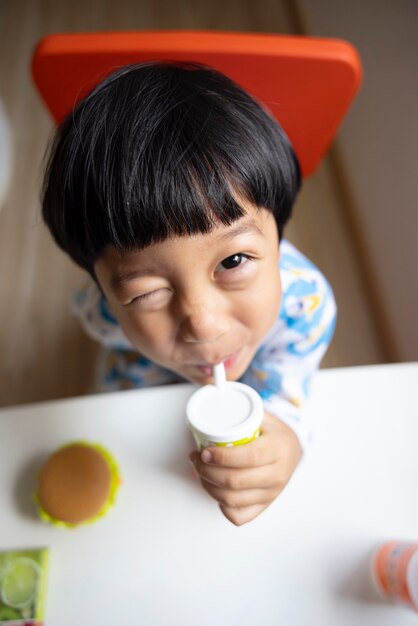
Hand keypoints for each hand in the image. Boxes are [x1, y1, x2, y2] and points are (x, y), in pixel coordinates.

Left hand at [189, 411, 301, 525]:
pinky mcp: (264, 507)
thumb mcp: (264, 416)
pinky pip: (238, 516)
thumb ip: (242, 411)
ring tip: (200, 471)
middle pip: (236, 482)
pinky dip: (221, 505)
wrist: (292, 451)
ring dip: (208, 486)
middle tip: (196, 459)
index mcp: (278, 449)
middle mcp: (277, 475)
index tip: (205, 451)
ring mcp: (271, 494)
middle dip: (207, 472)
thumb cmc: (273, 433)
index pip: (250, 457)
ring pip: (232, 500)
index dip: (222, 457)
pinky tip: (216, 488)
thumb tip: (213, 395)